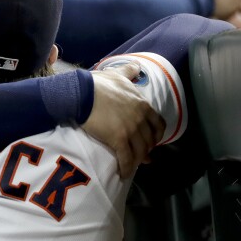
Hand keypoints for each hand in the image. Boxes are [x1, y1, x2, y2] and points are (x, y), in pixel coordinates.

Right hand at [82, 62, 164, 177]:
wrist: (82, 93)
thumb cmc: (97, 83)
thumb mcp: (117, 74)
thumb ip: (129, 71)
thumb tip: (137, 66)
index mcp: (143, 104)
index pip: (158, 124)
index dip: (156, 135)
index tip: (151, 140)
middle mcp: (140, 118)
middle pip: (149, 140)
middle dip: (146, 150)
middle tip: (141, 156)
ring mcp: (130, 130)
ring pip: (139, 151)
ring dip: (137, 160)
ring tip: (131, 165)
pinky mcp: (118, 140)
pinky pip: (126, 158)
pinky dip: (126, 168)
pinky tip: (123, 173)